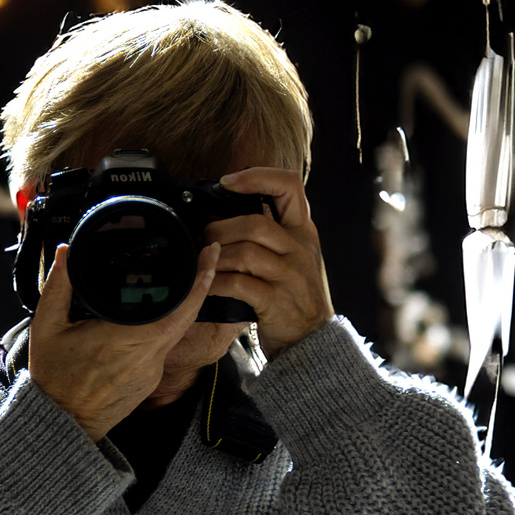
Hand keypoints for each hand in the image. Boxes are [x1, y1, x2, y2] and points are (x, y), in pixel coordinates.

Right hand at [28, 241, 221, 441]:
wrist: (63, 425)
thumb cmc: (53, 378)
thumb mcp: (45, 328)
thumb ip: (57, 287)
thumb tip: (64, 252)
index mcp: (124, 338)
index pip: (176, 308)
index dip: (197, 282)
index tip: (208, 256)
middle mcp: (146, 356)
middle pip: (187, 316)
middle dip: (202, 285)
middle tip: (209, 257)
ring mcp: (152, 371)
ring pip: (178, 331)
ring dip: (186, 305)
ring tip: (187, 277)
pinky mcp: (150, 379)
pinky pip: (165, 346)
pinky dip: (168, 326)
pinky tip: (161, 312)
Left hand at [206, 168, 334, 359]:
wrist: (312, 338)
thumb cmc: (293, 294)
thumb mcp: (293, 255)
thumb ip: (271, 233)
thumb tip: (224, 212)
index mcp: (303, 230)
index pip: (289, 185)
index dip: (257, 176)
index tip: (228, 182)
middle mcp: (300, 248)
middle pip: (254, 223)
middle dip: (218, 229)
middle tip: (202, 239)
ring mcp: (290, 275)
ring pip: (245, 252)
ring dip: (215, 257)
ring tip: (203, 263)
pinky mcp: (276, 301)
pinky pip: (239, 284)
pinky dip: (216, 282)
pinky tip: (208, 285)